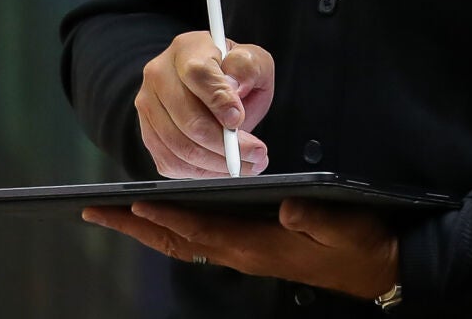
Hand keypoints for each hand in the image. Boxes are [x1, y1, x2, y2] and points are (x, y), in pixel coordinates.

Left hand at [81, 199, 398, 298]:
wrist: (377, 267)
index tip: (136, 204)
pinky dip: (170, 227)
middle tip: (95, 211)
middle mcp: (242, 253)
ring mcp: (242, 252)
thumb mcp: (344, 227)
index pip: (203, 231)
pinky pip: (197, 239)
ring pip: (182, 242)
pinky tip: (156, 214)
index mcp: (258, 247)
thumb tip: (288, 209)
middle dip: (135, 227)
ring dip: (144, 228)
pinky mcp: (248, 247)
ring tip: (110, 212)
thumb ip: (316, 219)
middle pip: (177, 241)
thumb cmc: (358, 243)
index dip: (170, 218)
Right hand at [135, 30, 274, 176]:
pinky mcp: (149, 134)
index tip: (239, 119)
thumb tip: (234, 86)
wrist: (211, 87)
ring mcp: (148, 106)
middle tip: (257, 153)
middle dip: (227, 144)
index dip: (218, 100)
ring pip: (180, 147)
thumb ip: (248, 67)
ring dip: (218, 163)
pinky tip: (222, 166)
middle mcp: (159, 75)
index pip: (197, 74)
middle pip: (188, 119)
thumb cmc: (233, 74)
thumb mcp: (253, 62)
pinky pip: (171, 163)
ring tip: (247, 164)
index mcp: (186, 49)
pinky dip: (201, 172)